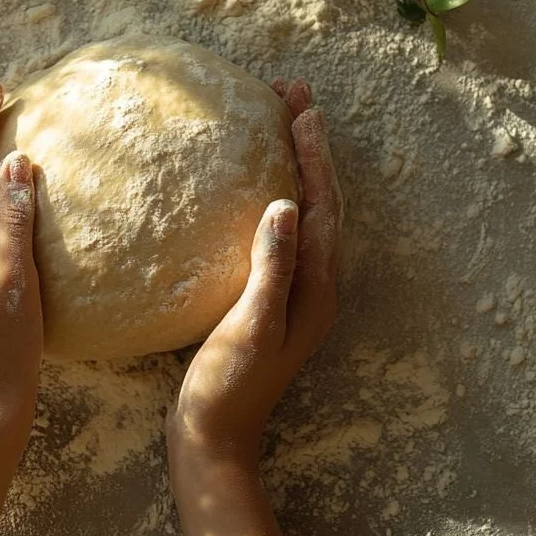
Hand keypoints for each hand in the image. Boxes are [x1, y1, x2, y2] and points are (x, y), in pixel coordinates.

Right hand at [168, 79, 342, 463]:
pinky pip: (280, 230)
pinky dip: (274, 193)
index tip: (301, 108)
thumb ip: (272, 267)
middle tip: (290, 95)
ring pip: (302, 212)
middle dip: (309, 147)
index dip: (314, 155)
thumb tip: (288, 205)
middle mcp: (313, 285)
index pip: (322, 206)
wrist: (213, 439)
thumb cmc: (228, 387)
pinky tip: (248, 186)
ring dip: (295, 165)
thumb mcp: (251, 325)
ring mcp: (292, 291)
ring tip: (277, 122)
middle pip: (319, 200)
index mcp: (316, 288)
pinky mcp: (266, 297)